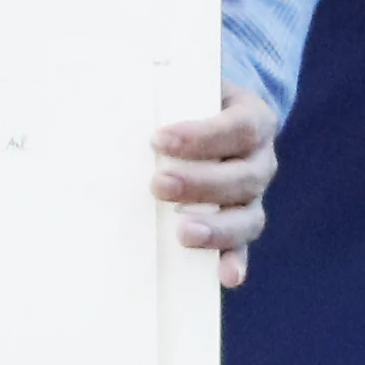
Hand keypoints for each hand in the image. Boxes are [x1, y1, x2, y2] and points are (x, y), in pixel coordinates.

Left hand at [154, 93, 280, 288]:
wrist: (214, 114)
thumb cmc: (189, 102)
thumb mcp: (184, 88)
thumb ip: (160, 95)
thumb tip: (102, 102)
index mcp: (254, 119)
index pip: (237, 128)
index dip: (202, 137)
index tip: (159, 139)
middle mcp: (261, 160)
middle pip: (243, 177)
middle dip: (200, 183)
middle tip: (158, 184)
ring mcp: (255, 196)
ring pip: (248, 217)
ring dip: (216, 228)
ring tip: (182, 232)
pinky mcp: (242, 223)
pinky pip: (243, 247)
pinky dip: (234, 261)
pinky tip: (226, 276)